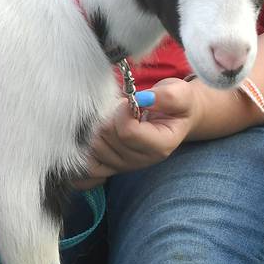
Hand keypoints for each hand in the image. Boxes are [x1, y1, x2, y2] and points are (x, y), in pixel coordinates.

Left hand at [75, 78, 200, 188]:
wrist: (174, 117)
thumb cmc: (176, 105)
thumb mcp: (179, 94)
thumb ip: (166, 97)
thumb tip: (143, 98)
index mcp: (160, 146)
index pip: (127, 132)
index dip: (122, 111)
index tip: (130, 101)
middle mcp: (141, 160)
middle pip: (108, 139)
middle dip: (109, 116)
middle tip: (120, 107)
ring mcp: (125, 166)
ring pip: (94, 148)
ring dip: (97, 127)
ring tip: (113, 117)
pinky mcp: (111, 166)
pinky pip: (89, 169)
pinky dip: (84, 155)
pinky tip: (89, 139)